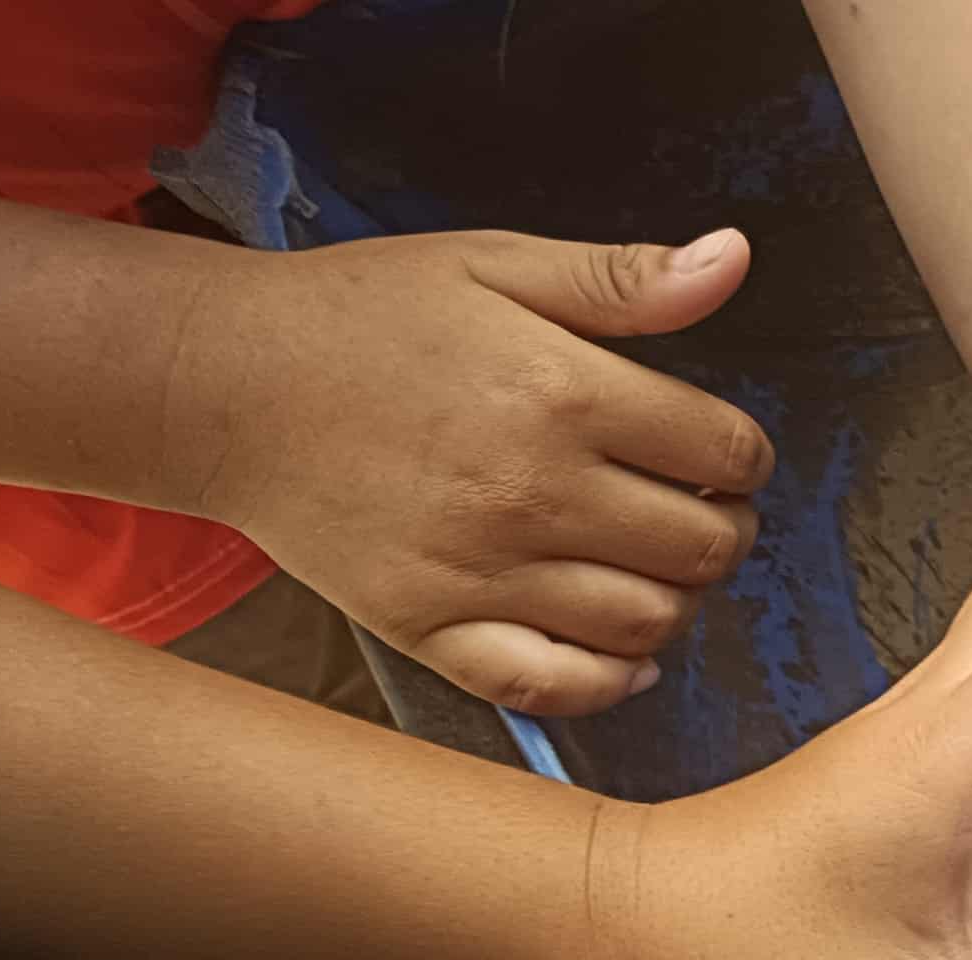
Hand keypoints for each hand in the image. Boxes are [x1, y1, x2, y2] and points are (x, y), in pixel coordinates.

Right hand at [172, 229, 775, 715]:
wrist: (226, 385)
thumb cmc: (363, 316)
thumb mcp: (495, 265)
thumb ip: (622, 279)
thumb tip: (735, 259)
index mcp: (562, 394)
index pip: (725, 449)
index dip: (744, 453)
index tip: (722, 452)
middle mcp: (532, 493)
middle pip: (702, 547)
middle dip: (727, 528)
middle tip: (703, 510)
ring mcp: (482, 573)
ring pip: (647, 624)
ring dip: (678, 601)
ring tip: (656, 567)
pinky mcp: (431, 630)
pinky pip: (554, 687)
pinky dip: (608, 681)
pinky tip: (622, 651)